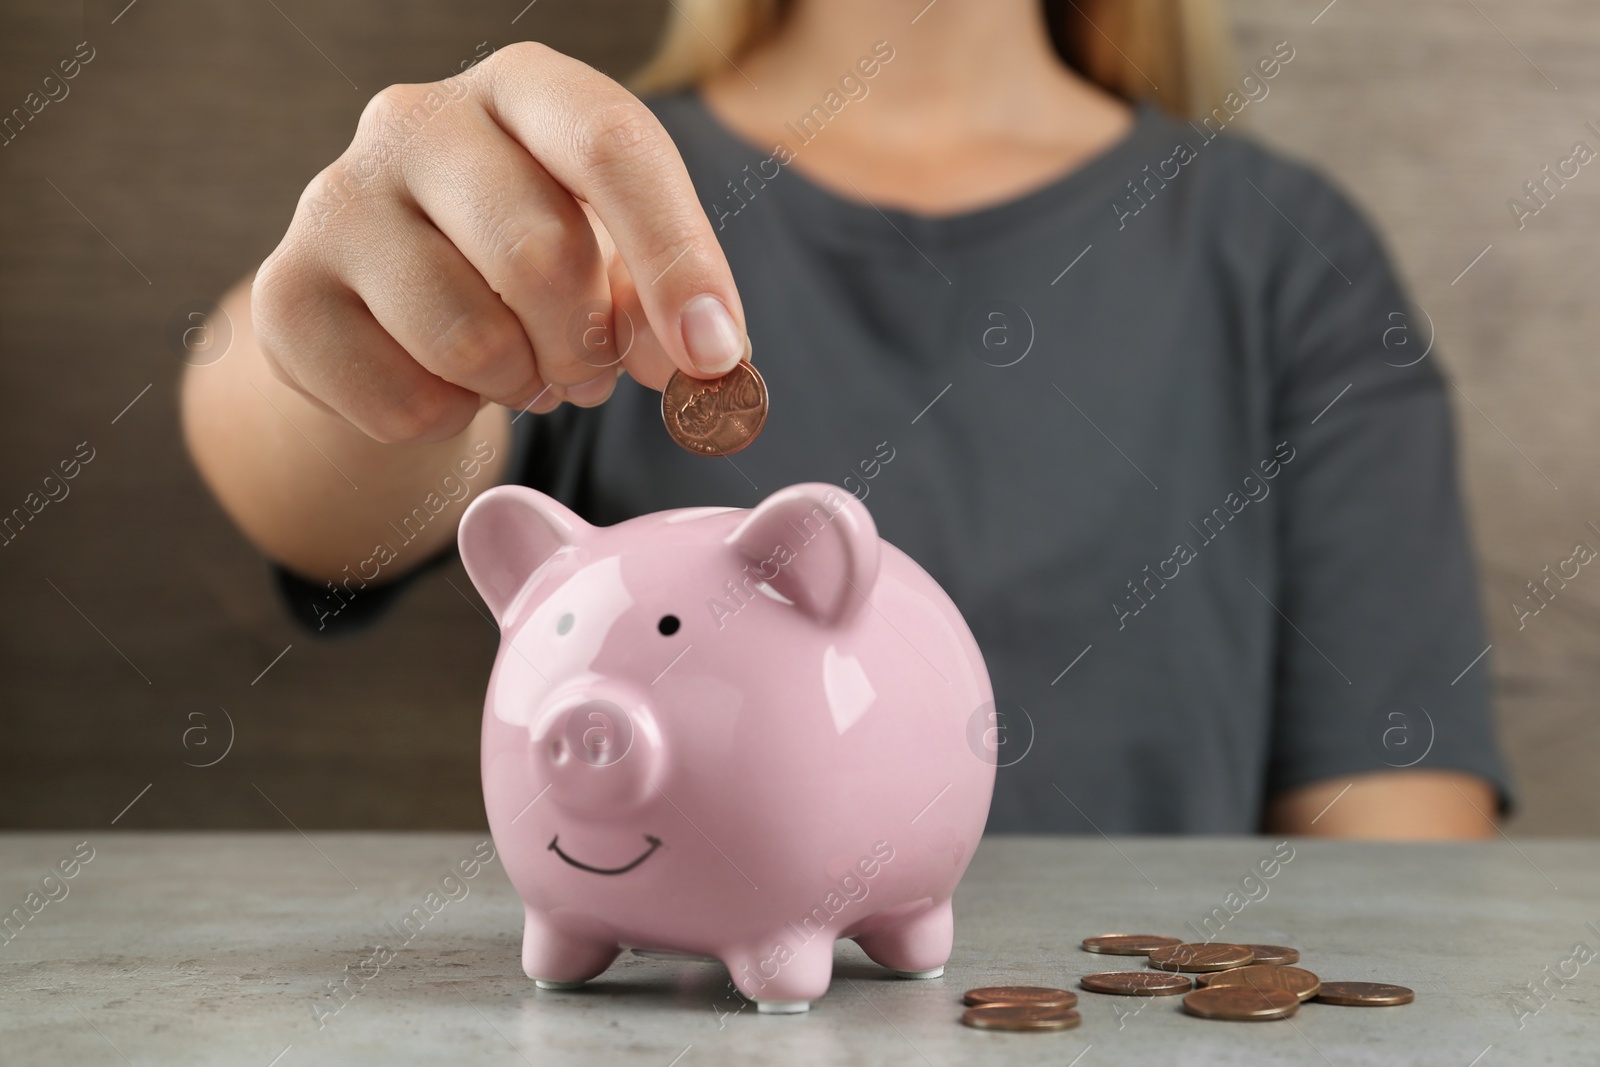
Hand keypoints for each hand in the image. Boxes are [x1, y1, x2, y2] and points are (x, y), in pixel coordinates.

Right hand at [251, 41, 747, 442]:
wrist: (392, 315)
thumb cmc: (528, 269)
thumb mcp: (612, 257)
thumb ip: (664, 296)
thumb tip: (704, 358)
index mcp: (522, 88)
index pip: (610, 146)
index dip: (676, 260)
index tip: (714, 355)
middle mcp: (416, 120)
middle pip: (538, 253)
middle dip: (588, 345)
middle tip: (590, 373)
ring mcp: (335, 201)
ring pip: (469, 340)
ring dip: (519, 387)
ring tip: (518, 372)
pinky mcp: (286, 296)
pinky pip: (404, 402)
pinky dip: (450, 421)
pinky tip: (443, 386)